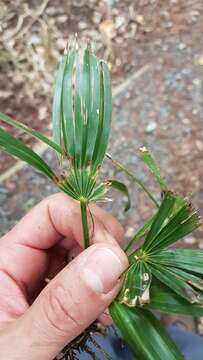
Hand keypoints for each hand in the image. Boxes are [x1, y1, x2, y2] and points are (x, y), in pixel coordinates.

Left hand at [0, 193, 127, 359]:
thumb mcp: (20, 347)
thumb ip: (61, 307)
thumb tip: (111, 261)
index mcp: (7, 259)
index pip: (53, 213)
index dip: (86, 221)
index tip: (115, 255)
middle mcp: (29, 263)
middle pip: (74, 228)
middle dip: (104, 243)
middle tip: (123, 276)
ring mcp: (47, 282)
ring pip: (87, 253)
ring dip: (110, 266)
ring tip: (120, 296)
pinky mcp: (62, 301)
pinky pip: (91, 280)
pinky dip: (109, 288)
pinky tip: (112, 308)